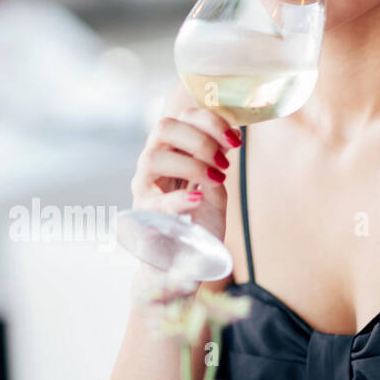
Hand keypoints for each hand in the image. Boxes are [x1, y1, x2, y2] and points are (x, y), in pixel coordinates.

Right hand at [129, 79, 240, 244]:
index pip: (184, 118)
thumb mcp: (214, 185)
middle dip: (200, 139)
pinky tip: (197, 198)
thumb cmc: (198, 221)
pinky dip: (179, 198)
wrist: (185, 260)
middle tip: (224, 161)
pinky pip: (157, 202)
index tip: (236, 139)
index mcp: (170, 151)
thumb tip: (232, 133)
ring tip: (215, 179)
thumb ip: (217, 159)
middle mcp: (152, 164)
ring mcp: (144, 188)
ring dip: (191, 164)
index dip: (211, 121)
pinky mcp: (144, 216)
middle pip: (164, 128)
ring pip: (153, 158)